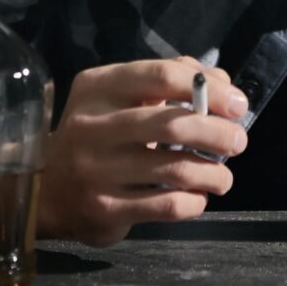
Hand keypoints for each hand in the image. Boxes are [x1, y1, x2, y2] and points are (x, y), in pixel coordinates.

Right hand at [38, 57, 248, 245]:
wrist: (48, 190)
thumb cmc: (102, 132)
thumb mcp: (124, 94)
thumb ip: (173, 78)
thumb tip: (224, 85)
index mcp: (100, 86)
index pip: (163, 75)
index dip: (210, 89)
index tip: (238, 105)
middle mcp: (92, 126)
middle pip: (173, 124)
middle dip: (219, 133)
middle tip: (239, 142)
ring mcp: (95, 170)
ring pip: (175, 169)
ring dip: (214, 173)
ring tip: (225, 176)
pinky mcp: (103, 209)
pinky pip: (166, 206)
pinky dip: (194, 202)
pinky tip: (200, 197)